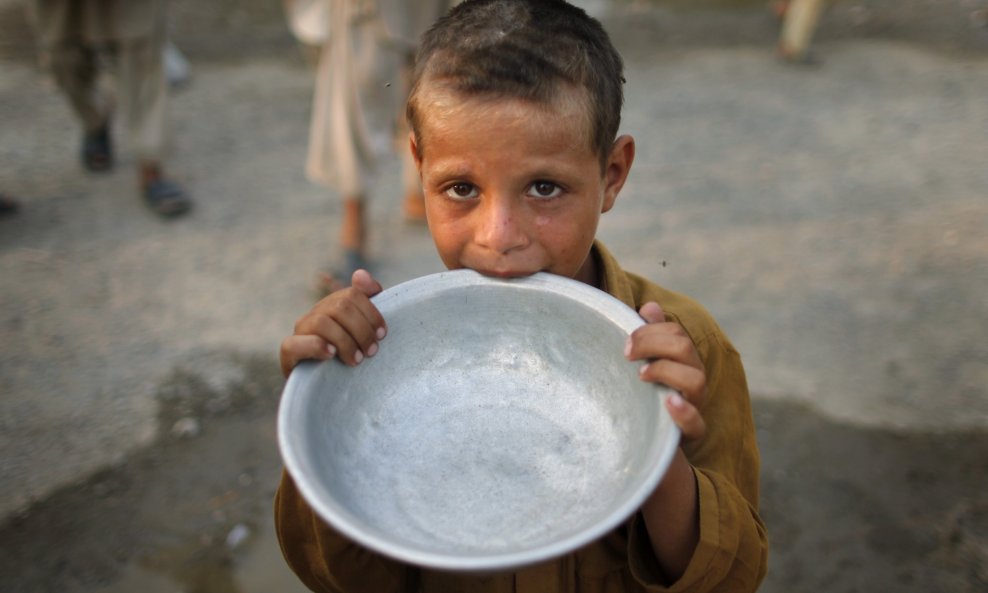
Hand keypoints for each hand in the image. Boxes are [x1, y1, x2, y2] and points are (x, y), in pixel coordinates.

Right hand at [279, 269, 386, 376]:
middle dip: (361, 330)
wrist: (328, 388)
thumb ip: (368, 299)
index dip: (371, 313)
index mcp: (334, 305)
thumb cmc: (351, 356)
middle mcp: (316, 314)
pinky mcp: (288, 353)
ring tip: (356, 360)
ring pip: (321, 323)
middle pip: (340, 307)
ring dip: (345, 342)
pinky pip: (294, 343)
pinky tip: (331, 354)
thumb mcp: (364, 330)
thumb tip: (360, 274)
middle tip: (371, 351)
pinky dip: (315, 346)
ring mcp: (300, 332)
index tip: (383, 334)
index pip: (352, 294)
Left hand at [625, 301, 706, 440]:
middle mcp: (693, 378)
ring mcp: (694, 404)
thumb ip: (650, 334)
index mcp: (684, 360)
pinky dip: (684, 412)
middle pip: (684, 348)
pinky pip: (697, 424)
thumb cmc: (646, 392)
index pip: (676, 333)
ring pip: (696, 379)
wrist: (648, 437)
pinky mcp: (690, 432)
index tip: (627, 341)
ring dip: (666, 371)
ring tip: (642, 375)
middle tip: (627, 354)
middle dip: (653, 344)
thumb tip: (650, 306)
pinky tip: (667, 402)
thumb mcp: (647, 363)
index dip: (651, 331)